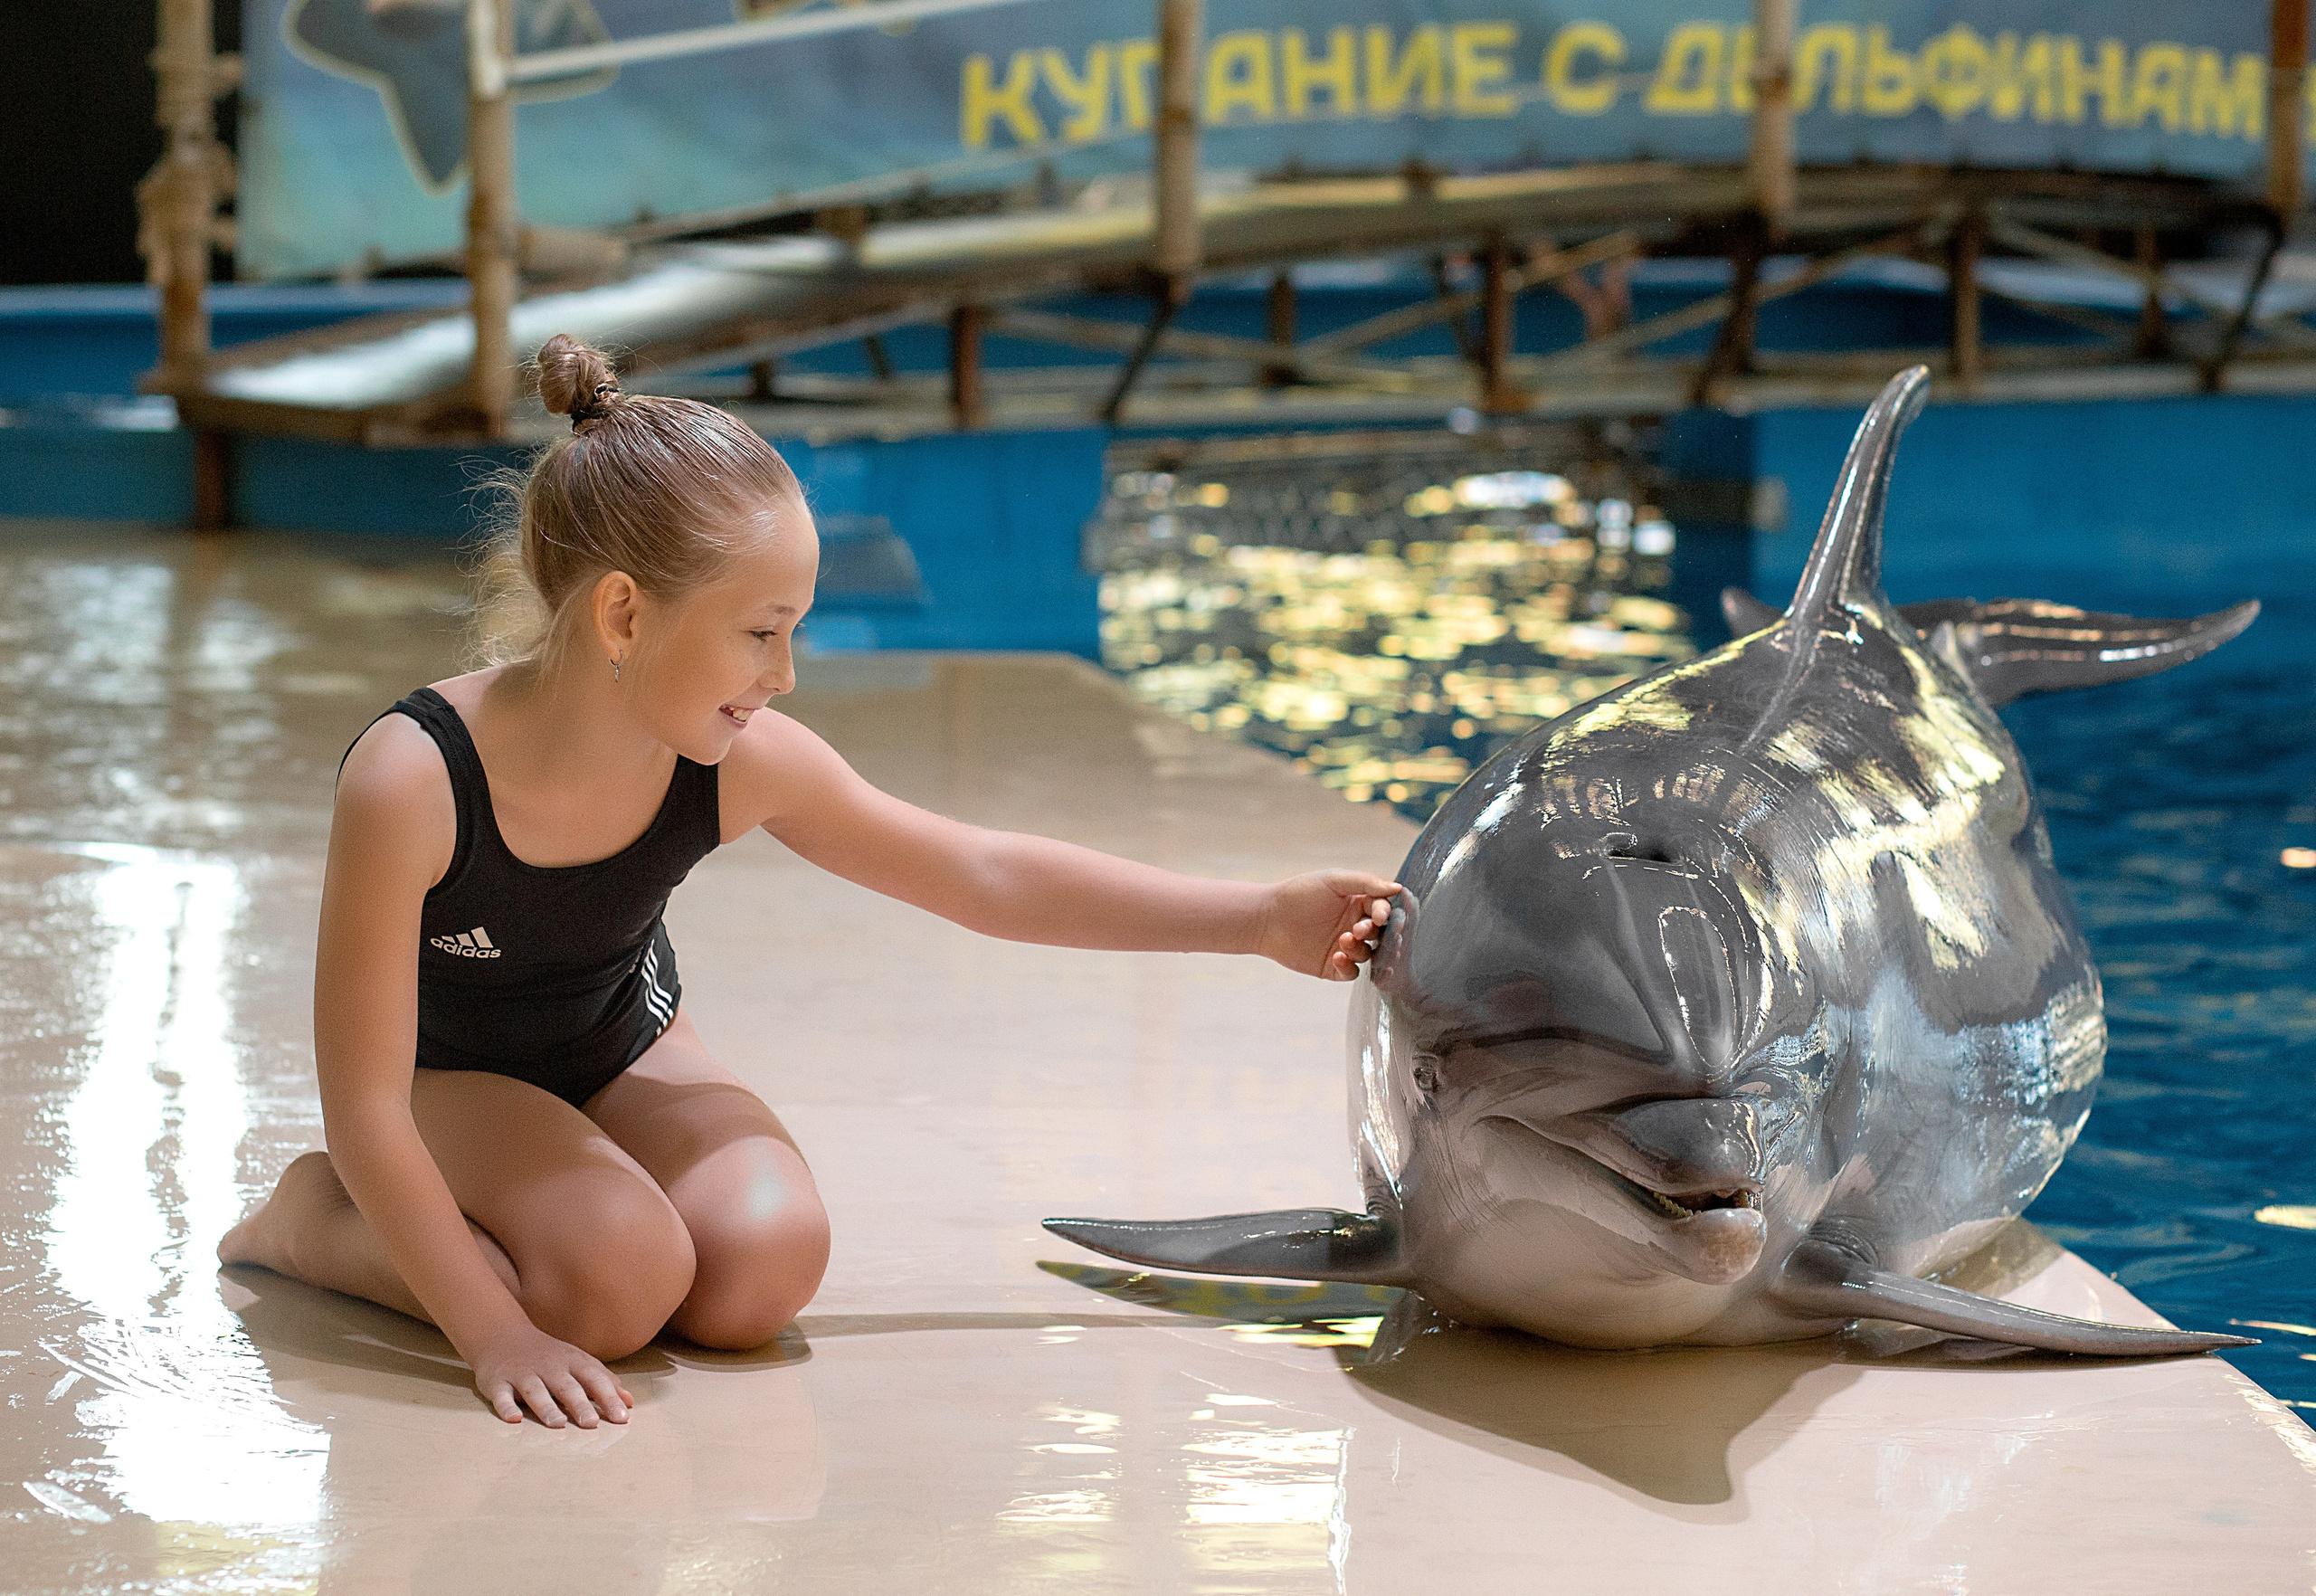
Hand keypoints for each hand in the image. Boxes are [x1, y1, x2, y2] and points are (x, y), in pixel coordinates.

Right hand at [465, 1319, 633, 1428]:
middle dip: (580, 1404)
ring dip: (547, 1407)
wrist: (503, 1335)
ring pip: (535, 1391)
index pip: (595, 1380)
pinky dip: (506, 1406)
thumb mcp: (578, 1362)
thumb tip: (629, 1402)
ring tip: (558, 1424)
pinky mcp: (498, 1382)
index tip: (622, 1418)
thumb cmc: (548, 1355)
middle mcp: (549, 1367)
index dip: (609, 1398)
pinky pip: (502, 1395)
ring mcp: (523, 1373)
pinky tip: (514, 1419)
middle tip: (592, 1425)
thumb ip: (603, 1382)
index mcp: (573, 1362)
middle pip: (566, 1386)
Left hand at [1257, 870, 1402, 979]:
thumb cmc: (1299, 894)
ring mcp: (1345, 947)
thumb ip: (1365, 882)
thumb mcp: (1333, 880)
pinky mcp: (1332, 966)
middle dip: (1375, 933)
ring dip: (1360, 948)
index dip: (1385, 913)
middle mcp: (1354, 925)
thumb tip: (1398, 888)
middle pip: (1381, 934)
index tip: (1378, 915)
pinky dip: (1349, 966)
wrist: (1267, 918)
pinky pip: (1351, 972)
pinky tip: (1337, 956)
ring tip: (1342, 940)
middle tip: (1359, 929)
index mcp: (1358, 903)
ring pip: (1368, 954)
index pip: (1383, 909)